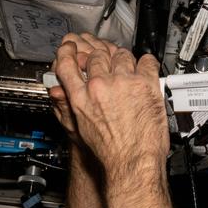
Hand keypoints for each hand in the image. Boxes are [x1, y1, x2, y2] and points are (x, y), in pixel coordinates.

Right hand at [49, 33, 167, 175]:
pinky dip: (146, 64)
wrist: (133, 161)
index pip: (67, 64)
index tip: (71, 47)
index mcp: (81, 97)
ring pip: (122, 55)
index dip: (67, 51)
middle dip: (102, 58)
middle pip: (97, 55)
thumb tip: (60, 91)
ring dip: (124, 61)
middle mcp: (101, 86)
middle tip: (109, 66)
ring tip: (128, 73)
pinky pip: (147, 61)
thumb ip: (69, 104)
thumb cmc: (110, 151)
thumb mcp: (80, 127)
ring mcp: (124, 82)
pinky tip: (145, 72)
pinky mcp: (146, 83)